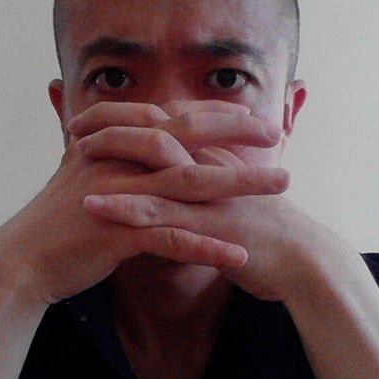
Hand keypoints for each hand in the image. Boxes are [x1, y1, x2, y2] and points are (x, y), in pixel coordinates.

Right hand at [0, 100, 288, 305]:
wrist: (20, 259)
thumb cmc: (58, 219)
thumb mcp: (85, 173)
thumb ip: (114, 151)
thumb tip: (141, 141)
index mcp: (112, 142)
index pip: (170, 116)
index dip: (212, 112)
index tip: (247, 113)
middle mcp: (116, 159)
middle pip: (185, 136)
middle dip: (235, 130)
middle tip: (275, 131)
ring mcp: (117, 193)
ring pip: (188, 182)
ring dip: (239, 182)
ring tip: (282, 184)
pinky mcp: (114, 233)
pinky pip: (168, 239)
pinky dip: (205, 248)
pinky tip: (239, 257)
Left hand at [72, 101, 354, 304]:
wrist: (304, 261)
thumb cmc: (265, 232)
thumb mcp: (232, 200)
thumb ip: (206, 189)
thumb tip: (179, 187)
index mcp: (214, 158)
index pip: (165, 124)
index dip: (128, 117)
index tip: (94, 117)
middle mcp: (210, 167)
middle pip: (155, 132)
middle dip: (113, 123)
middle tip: (74, 125)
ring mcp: (210, 194)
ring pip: (155, 166)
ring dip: (113, 156)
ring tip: (75, 153)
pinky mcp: (209, 226)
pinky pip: (161, 214)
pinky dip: (125, 208)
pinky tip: (93, 206)